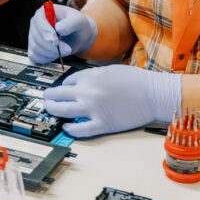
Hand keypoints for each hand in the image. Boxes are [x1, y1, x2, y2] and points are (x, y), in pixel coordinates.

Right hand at [28, 4, 97, 63]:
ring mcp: (33, 36)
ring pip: (36, 49)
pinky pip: (35, 57)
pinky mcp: (34, 48)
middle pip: (37, 38)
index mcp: (44, 12)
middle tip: (67, 49)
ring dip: (52, 53)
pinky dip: (46, 58)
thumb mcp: (78, 21)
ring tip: (64, 50)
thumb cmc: (77, 25)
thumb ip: (69, 24)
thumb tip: (58, 28)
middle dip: (52, 47)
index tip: (56, 41)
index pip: (39, 22)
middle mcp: (36, 23)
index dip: (46, 33)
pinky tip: (56, 54)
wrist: (77, 36)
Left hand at [44, 65, 181, 137]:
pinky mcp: (103, 124)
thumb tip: (79, 84)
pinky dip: (70, 128)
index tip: (61, 91)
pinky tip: (66, 127)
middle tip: (46, 99)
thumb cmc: (137, 81)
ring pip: (63, 111)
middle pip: (59, 95)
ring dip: (53, 110)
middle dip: (49, 97)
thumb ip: (93, 76)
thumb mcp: (111, 70)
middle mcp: (89, 92)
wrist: (154, 94)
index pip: (68, 82)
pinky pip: (80, 129)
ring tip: (50, 111)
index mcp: (92, 76)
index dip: (63, 87)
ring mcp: (94, 109)